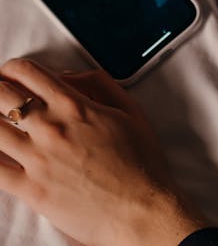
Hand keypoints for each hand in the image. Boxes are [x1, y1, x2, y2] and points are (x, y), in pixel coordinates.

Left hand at [0, 58, 207, 245]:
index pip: (28, 73)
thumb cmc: (141, 161)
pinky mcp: (32, 191)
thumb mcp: (129, 109)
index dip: (12, 68)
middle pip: (2, 95)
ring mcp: (38, 160)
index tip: (10, 73)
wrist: (142, 210)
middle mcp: (52, 128)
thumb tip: (67, 76)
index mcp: (75, 106)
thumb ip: (98, 83)